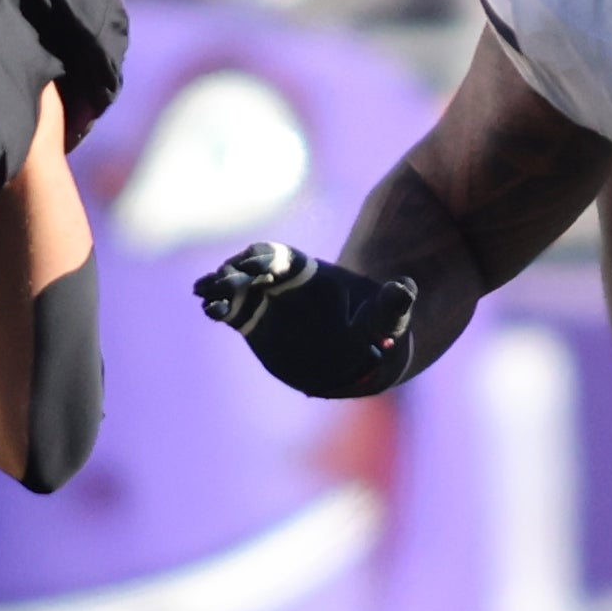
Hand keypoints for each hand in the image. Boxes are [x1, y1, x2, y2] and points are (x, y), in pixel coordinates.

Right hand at [194, 245, 418, 396]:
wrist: (356, 354)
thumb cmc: (371, 330)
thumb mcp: (385, 317)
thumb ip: (392, 303)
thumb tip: (406, 288)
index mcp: (307, 271)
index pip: (279, 256)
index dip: (265, 256)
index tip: (254, 265)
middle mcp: (280, 282)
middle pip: (250, 268)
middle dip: (235, 271)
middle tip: (223, 278)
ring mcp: (263, 301)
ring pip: (235, 288)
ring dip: (219, 287)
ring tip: (205, 293)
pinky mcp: (251, 322)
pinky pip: (229, 311)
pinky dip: (217, 308)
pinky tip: (208, 309)